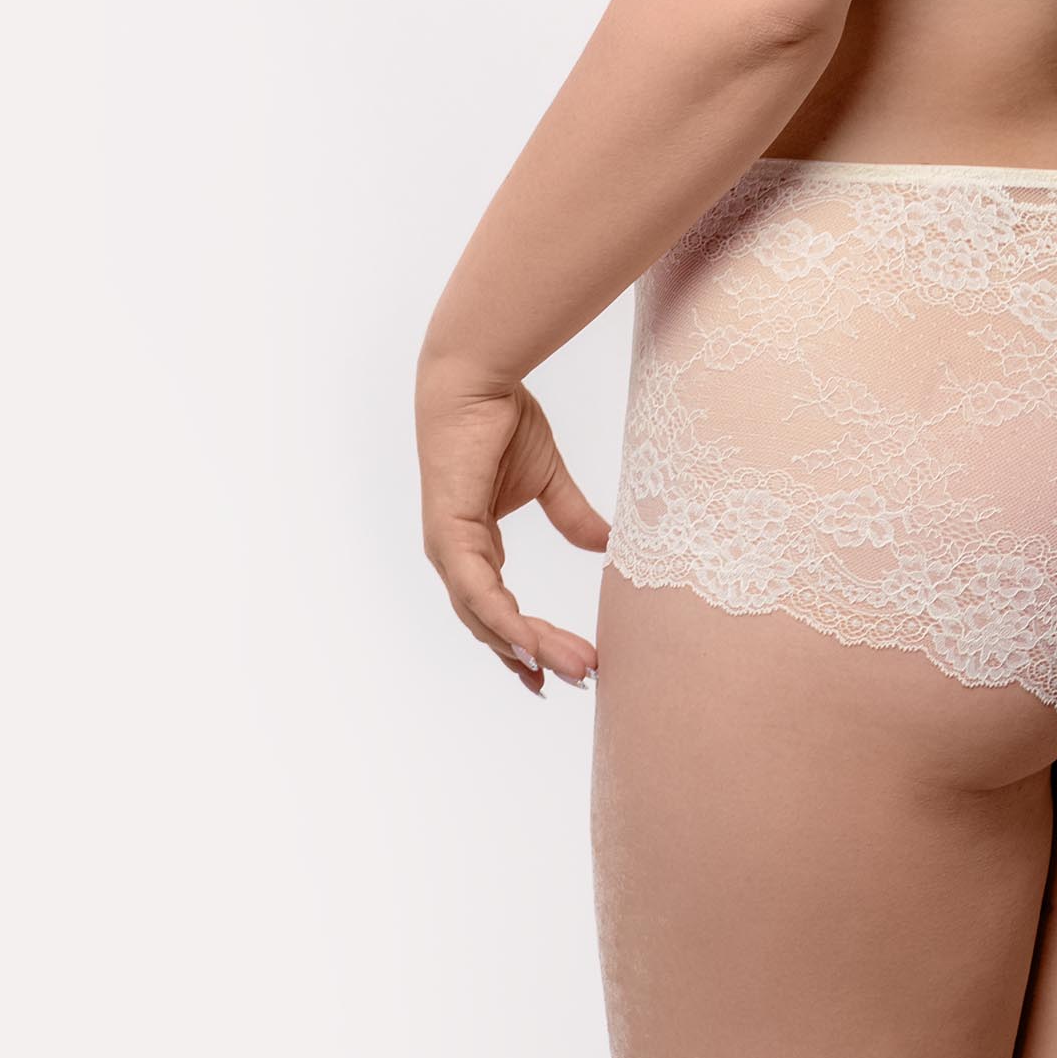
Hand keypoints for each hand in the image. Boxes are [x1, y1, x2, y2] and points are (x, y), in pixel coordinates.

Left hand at [415, 351, 607, 694]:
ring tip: (572, 669)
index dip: (531, 641)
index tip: (566, 667)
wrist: (475, 381)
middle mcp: (457, 558)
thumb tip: (607, 545)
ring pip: (488, 620)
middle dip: (539, 656)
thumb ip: (572, 516)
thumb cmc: (503, 420)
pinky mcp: (449, 537)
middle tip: (582, 677)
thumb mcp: (549, 480)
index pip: (501, 611)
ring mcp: (449, 551)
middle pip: (496, 626)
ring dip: (530, 648)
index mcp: (475, 548)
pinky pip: (477, 594)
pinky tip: (529, 646)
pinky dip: (502, 623)